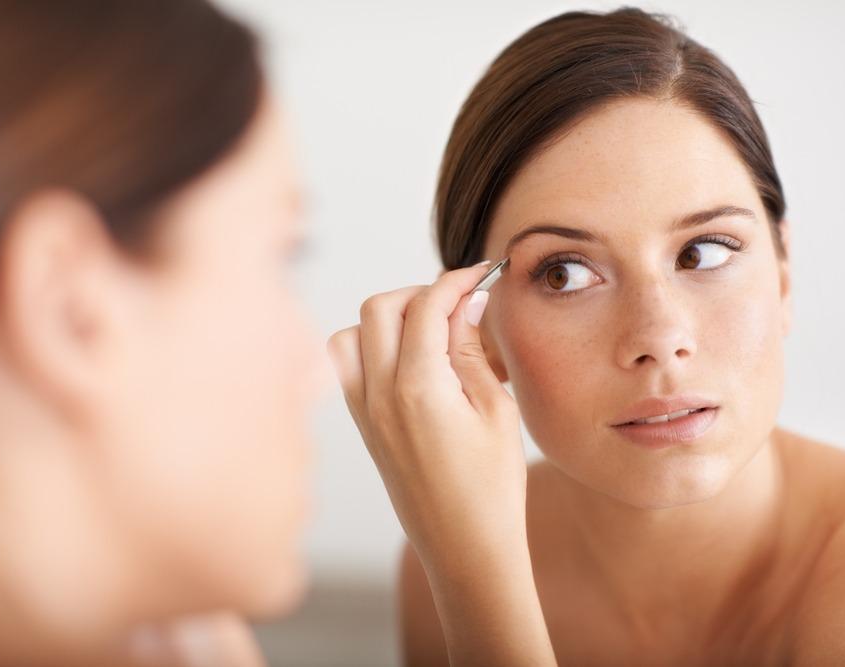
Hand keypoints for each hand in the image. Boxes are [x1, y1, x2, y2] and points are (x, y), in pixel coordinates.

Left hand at [328, 263, 555, 665]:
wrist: (464, 549)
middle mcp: (379, 394)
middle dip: (418, 293)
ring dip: (386, 320)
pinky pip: (348, 368)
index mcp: (418, 388)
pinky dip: (371, 349)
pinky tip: (409, 363)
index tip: (479, 274)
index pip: (426, 306)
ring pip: (352, 334)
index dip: (455, 281)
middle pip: (379, 307)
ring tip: (428, 334)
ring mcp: (364, 412)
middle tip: (456, 305)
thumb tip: (465, 304)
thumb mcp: (496, 411)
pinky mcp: (362, 428)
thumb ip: (471, 351)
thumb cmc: (491, 489)